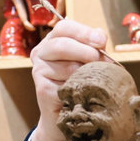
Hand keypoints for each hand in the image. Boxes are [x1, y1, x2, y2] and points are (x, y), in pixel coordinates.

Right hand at [29, 19, 107, 140]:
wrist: (69, 112)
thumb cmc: (81, 81)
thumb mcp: (89, 60)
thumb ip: (94, 47)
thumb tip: (100, 35)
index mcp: (53, 40)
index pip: (65, 27)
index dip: (84, 33)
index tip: (101, 41)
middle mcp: (41, 52)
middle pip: (62, 45)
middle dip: (86, 52)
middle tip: (100, 60)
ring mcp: (38, 70)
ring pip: (66, 67)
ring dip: (85, 73)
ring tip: (95, 80)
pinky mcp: (41, 88)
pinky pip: (64, 85)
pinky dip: (78, 88)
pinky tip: (84, 92)